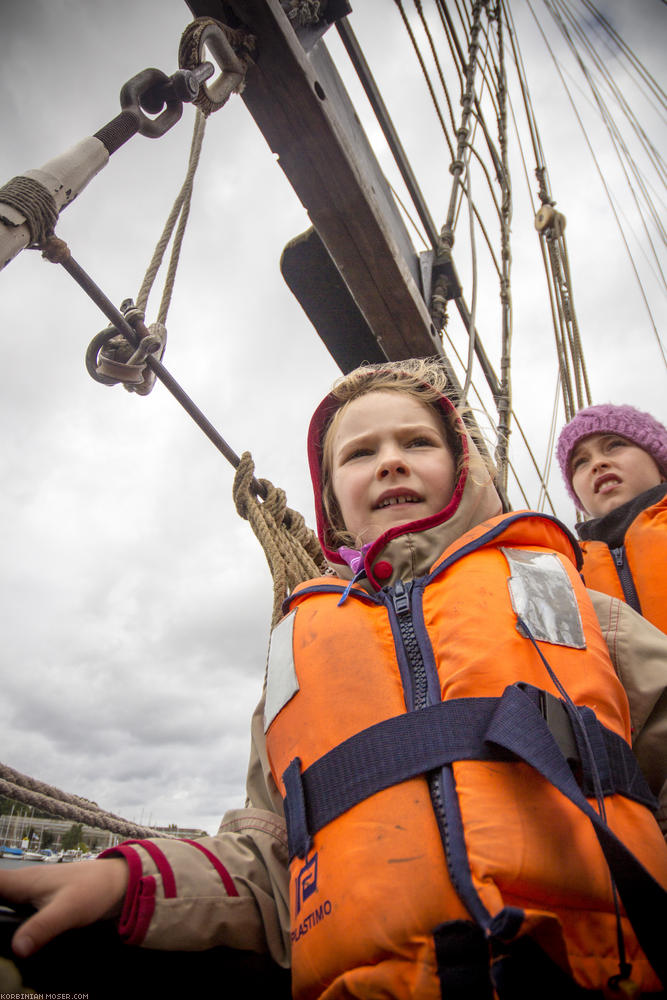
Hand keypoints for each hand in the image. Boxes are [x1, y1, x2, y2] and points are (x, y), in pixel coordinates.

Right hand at [0, 857, 127, 956]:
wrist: (118, 884)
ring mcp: (30, 894)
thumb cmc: (93, 889)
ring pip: (2, 904)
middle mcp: (22, 885)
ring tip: (1, 941)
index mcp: (22, 881)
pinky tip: (15, 940)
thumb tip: (17, 948)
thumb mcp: (67, 910)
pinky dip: (9, 921)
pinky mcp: (39, 904)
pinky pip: (14, 910)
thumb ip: (42, 927)